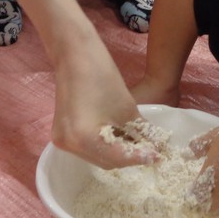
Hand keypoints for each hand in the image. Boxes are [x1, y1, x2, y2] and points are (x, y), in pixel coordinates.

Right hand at [49, 26, 161, 168]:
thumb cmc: (103, 77)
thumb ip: (140, 134)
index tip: (157, 157)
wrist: (76, 56)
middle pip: (106, 161)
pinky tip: (117, 136)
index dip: (140, 157)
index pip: (117, 158)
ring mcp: (61, 141)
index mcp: (83, 139)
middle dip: (129, 156)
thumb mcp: (127, 109)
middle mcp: (68, 145)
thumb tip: (154, 149)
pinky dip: (103, 144)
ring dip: (116, 152)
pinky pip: (87, 147)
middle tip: (149, 150)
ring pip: (96, 155)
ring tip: (135, 143)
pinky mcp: (61, 134)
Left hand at [191, 119, 218, 213]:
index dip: (193, 194)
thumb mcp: (213, 135)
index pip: (198, 193)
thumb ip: (199, 145)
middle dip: (205, 205)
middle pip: (211, 206)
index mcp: (211, 172)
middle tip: (203, 198)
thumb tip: (189, 152)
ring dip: (218, 207)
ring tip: (216, 200)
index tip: (192, 191)